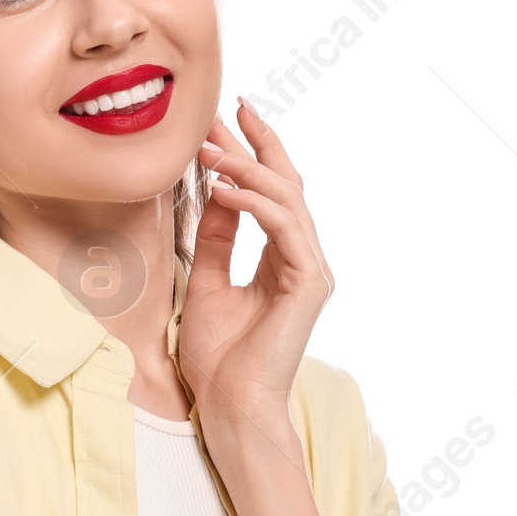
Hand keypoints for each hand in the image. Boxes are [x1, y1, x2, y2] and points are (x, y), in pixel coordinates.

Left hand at [178, 100, 333, 432]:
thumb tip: (215, 192)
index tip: (224, 121)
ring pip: (285, 199)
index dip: (251, 154)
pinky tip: (224, 187)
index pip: (270, 193)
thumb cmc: (218, 359)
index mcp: (281, 260)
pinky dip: (254, 203)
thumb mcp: (206, 284)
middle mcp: (302, 259)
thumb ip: (215, 240)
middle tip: (226, 110)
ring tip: (209, 149)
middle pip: (285, 185)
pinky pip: (283, 227)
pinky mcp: (309, 282)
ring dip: (246, 169)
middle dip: (256, 144)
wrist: (230, 405)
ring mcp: (310, 269)